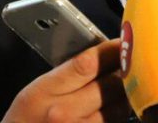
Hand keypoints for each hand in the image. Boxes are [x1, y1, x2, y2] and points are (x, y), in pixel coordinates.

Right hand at [2, 38, 129, 121]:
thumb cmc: (26, 120)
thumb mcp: (37, 91)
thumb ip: (68, 73)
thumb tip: (105, 56)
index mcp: (45, 92)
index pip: (88, 63)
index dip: (112, 50)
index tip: (123, 42)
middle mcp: (63, 113)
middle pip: (110, 84)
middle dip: (124, 71)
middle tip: (131, 63)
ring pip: (119, 106)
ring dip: (125, 94)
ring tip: (123, 87)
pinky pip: (116, 122)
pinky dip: (119, 113)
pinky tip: (115, 107)